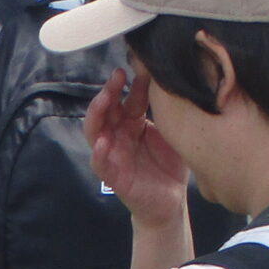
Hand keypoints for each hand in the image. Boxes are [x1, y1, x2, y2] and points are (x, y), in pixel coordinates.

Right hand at [86, 69, 191, 226]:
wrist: (172, 202)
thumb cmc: (170, 165)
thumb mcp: (172, 133)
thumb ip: (167, 110)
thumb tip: (172, 78)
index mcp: (132, 123)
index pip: (127, 99)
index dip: (130, 84)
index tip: (138, 66)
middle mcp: (118, 135)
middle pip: (106, 110)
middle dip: (109, 92)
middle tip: (118, 76)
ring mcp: (113, 155)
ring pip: (95, 132)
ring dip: (97, 115)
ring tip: (104, 100)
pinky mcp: (113, 176)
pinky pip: (100, 164)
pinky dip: (99, 154)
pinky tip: (104, 142)